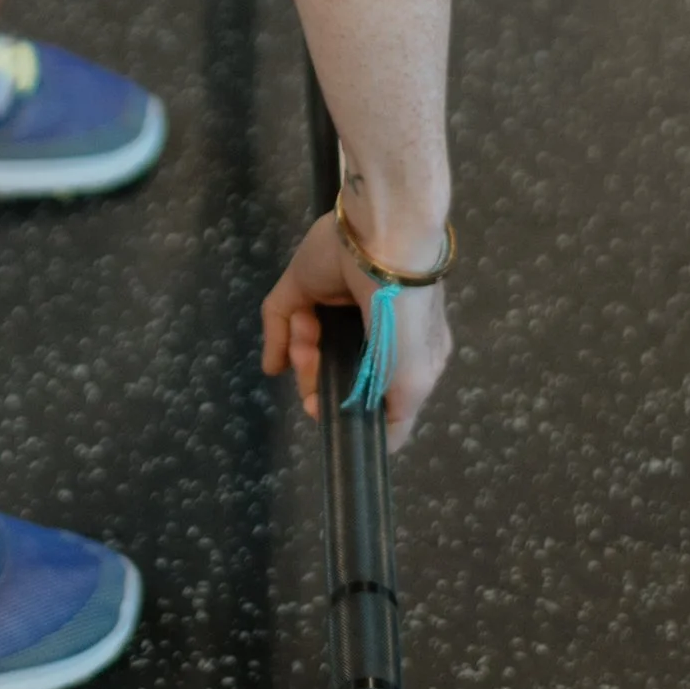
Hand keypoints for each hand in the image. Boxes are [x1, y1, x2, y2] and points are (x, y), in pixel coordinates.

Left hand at [262, 209, 451, 451]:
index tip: (327, 414)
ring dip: (302, 356)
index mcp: (404, 347)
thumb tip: (381, 446)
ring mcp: (335, 299)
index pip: (371, 386)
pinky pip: (281, 313)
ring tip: (306, 342)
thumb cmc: (403, 317)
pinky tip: (275, 362)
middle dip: (318, 378)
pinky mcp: (304, 279)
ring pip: (307, 344)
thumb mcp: (414, 380)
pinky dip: (276, 339)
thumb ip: (396, 418)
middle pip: (334, 367)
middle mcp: (370, 324)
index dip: (348, 404)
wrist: (383, 242)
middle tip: (310, 382)